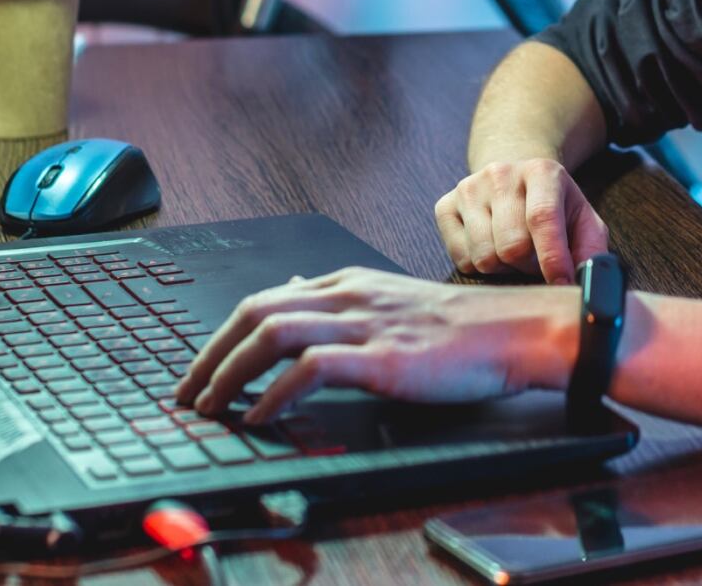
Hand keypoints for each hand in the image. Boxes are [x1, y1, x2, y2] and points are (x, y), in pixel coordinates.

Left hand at [171, 266, 577, 425]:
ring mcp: (363, 324)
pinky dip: (274, 395)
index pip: (264, 300)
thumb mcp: (390, 299)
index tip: (200, 370)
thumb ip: (340, 298)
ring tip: (211, 408)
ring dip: (229, 373)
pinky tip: (260, 418)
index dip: (222, 336)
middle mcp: (348, 295)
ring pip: (271, 334)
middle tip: (188, 393)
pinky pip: (310, 370)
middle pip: (254, 312)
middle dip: (210, 355)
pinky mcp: (381, 358)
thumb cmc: (460, 327)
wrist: (514, 331)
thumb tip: (294, 290)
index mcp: (348, 282)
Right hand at [435, 159, 609, 283]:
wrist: (513, 173)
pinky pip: (462, 258)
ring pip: (485, 257)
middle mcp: (501, 174)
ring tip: (515, 253)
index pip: (542, 218)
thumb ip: (592, 249)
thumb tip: (588, 283)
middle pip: (512, 246)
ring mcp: (469, 188)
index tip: (561, 283)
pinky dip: (480, 266)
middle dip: (529, 266)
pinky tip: (492, 247)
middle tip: (537, 260)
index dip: (552, 258)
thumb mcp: (582, 218)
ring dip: (505, 268)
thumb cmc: (552, 204)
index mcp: (541, 172)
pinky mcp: (445, 205)